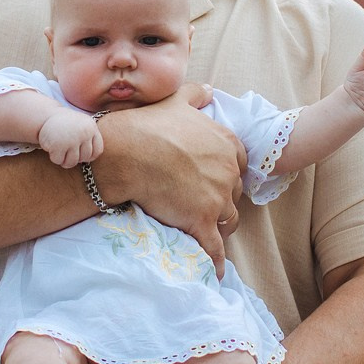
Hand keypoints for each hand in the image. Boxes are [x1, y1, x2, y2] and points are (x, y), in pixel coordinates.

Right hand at [37, 109, 104, 169]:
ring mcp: (71, 139)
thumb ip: (90, 139)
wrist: (45, 115)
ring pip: (72, 162)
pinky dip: (54, 157)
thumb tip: (92, 158)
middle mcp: (84, 133)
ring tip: (60, 150)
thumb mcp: (82, 125)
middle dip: (75, 157)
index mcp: (91, 127)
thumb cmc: (65, 124)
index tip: (79, 151)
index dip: (88, 156)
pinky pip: (59, 160)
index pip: (97, 151)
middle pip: (84, 158)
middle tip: (66, 149)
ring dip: (64, 160)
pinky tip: (52, 148)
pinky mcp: (58, 144)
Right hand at [92, 84, 244, 270]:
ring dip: (219, 228)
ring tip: (206, 234)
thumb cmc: (146, 126)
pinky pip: (214, 249)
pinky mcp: (202, 222)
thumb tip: (208, 90)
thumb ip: (195, 95)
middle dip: (222, 200)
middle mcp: (228, 171)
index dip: (225, 173)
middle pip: (234, 194)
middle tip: (203, 206)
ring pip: (228, 221)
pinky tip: (215, 274)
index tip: (213, 180)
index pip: (238, 164)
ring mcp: (217, 199)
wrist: (125, 154)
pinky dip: (215, 263)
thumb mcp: (174, 102)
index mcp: (226, 143)